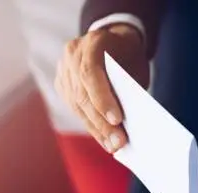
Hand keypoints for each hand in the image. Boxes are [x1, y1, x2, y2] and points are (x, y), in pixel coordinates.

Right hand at [55, 24, 148, 152]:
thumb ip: (129, 88)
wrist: (114, 41)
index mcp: (93, 42)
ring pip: (77, 105)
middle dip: (102, 123)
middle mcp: (73, 54)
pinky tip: (104, 139)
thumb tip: (128, 124)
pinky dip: (91, 125)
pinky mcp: (62, 83)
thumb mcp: (136, 65)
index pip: (91, 73)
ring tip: (113, 146)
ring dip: (96, 129)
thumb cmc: (130, 55)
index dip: (102, 99)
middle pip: (83, 94)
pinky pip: (74, 108)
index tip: (117, 120)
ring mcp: (63, 69)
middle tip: (118, 143)